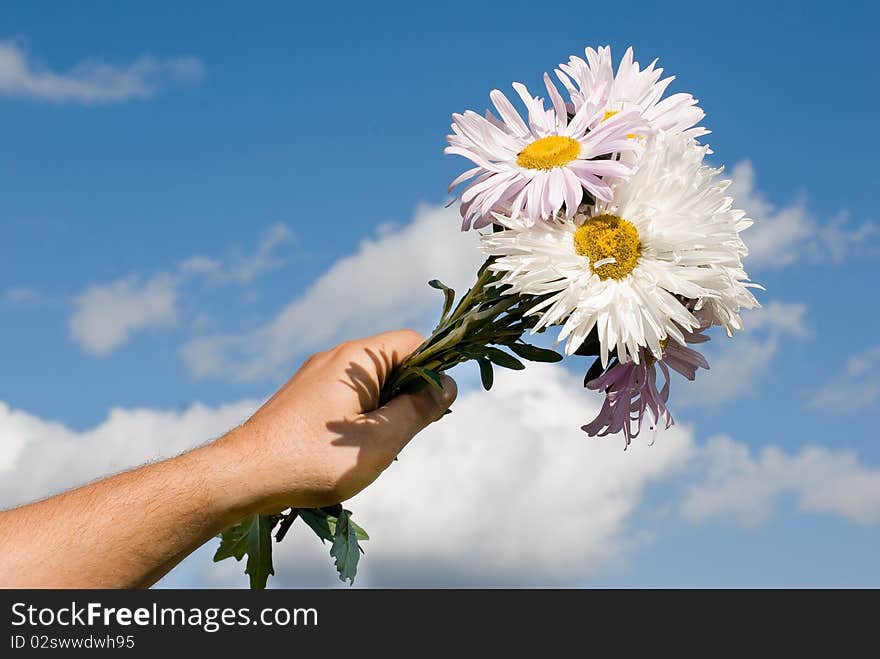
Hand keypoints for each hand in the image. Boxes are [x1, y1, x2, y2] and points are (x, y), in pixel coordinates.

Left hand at [216, 330, 456, 511]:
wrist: (242, 475)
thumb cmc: (314, 459)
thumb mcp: (380, 439)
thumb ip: (420, 409)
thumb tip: (447, 385)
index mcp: (357, 358)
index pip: (414, 342)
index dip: (434, 370)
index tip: (434, 409)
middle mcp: (335, 358)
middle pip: (393, 362)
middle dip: (408, 396)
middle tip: (401, 436)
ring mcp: (315, 376)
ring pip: (371, 384)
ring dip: (384, 412)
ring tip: (372, 450)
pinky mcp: (302, 397)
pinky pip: (347, 397)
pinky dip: (360, 419)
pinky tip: (348, 453)